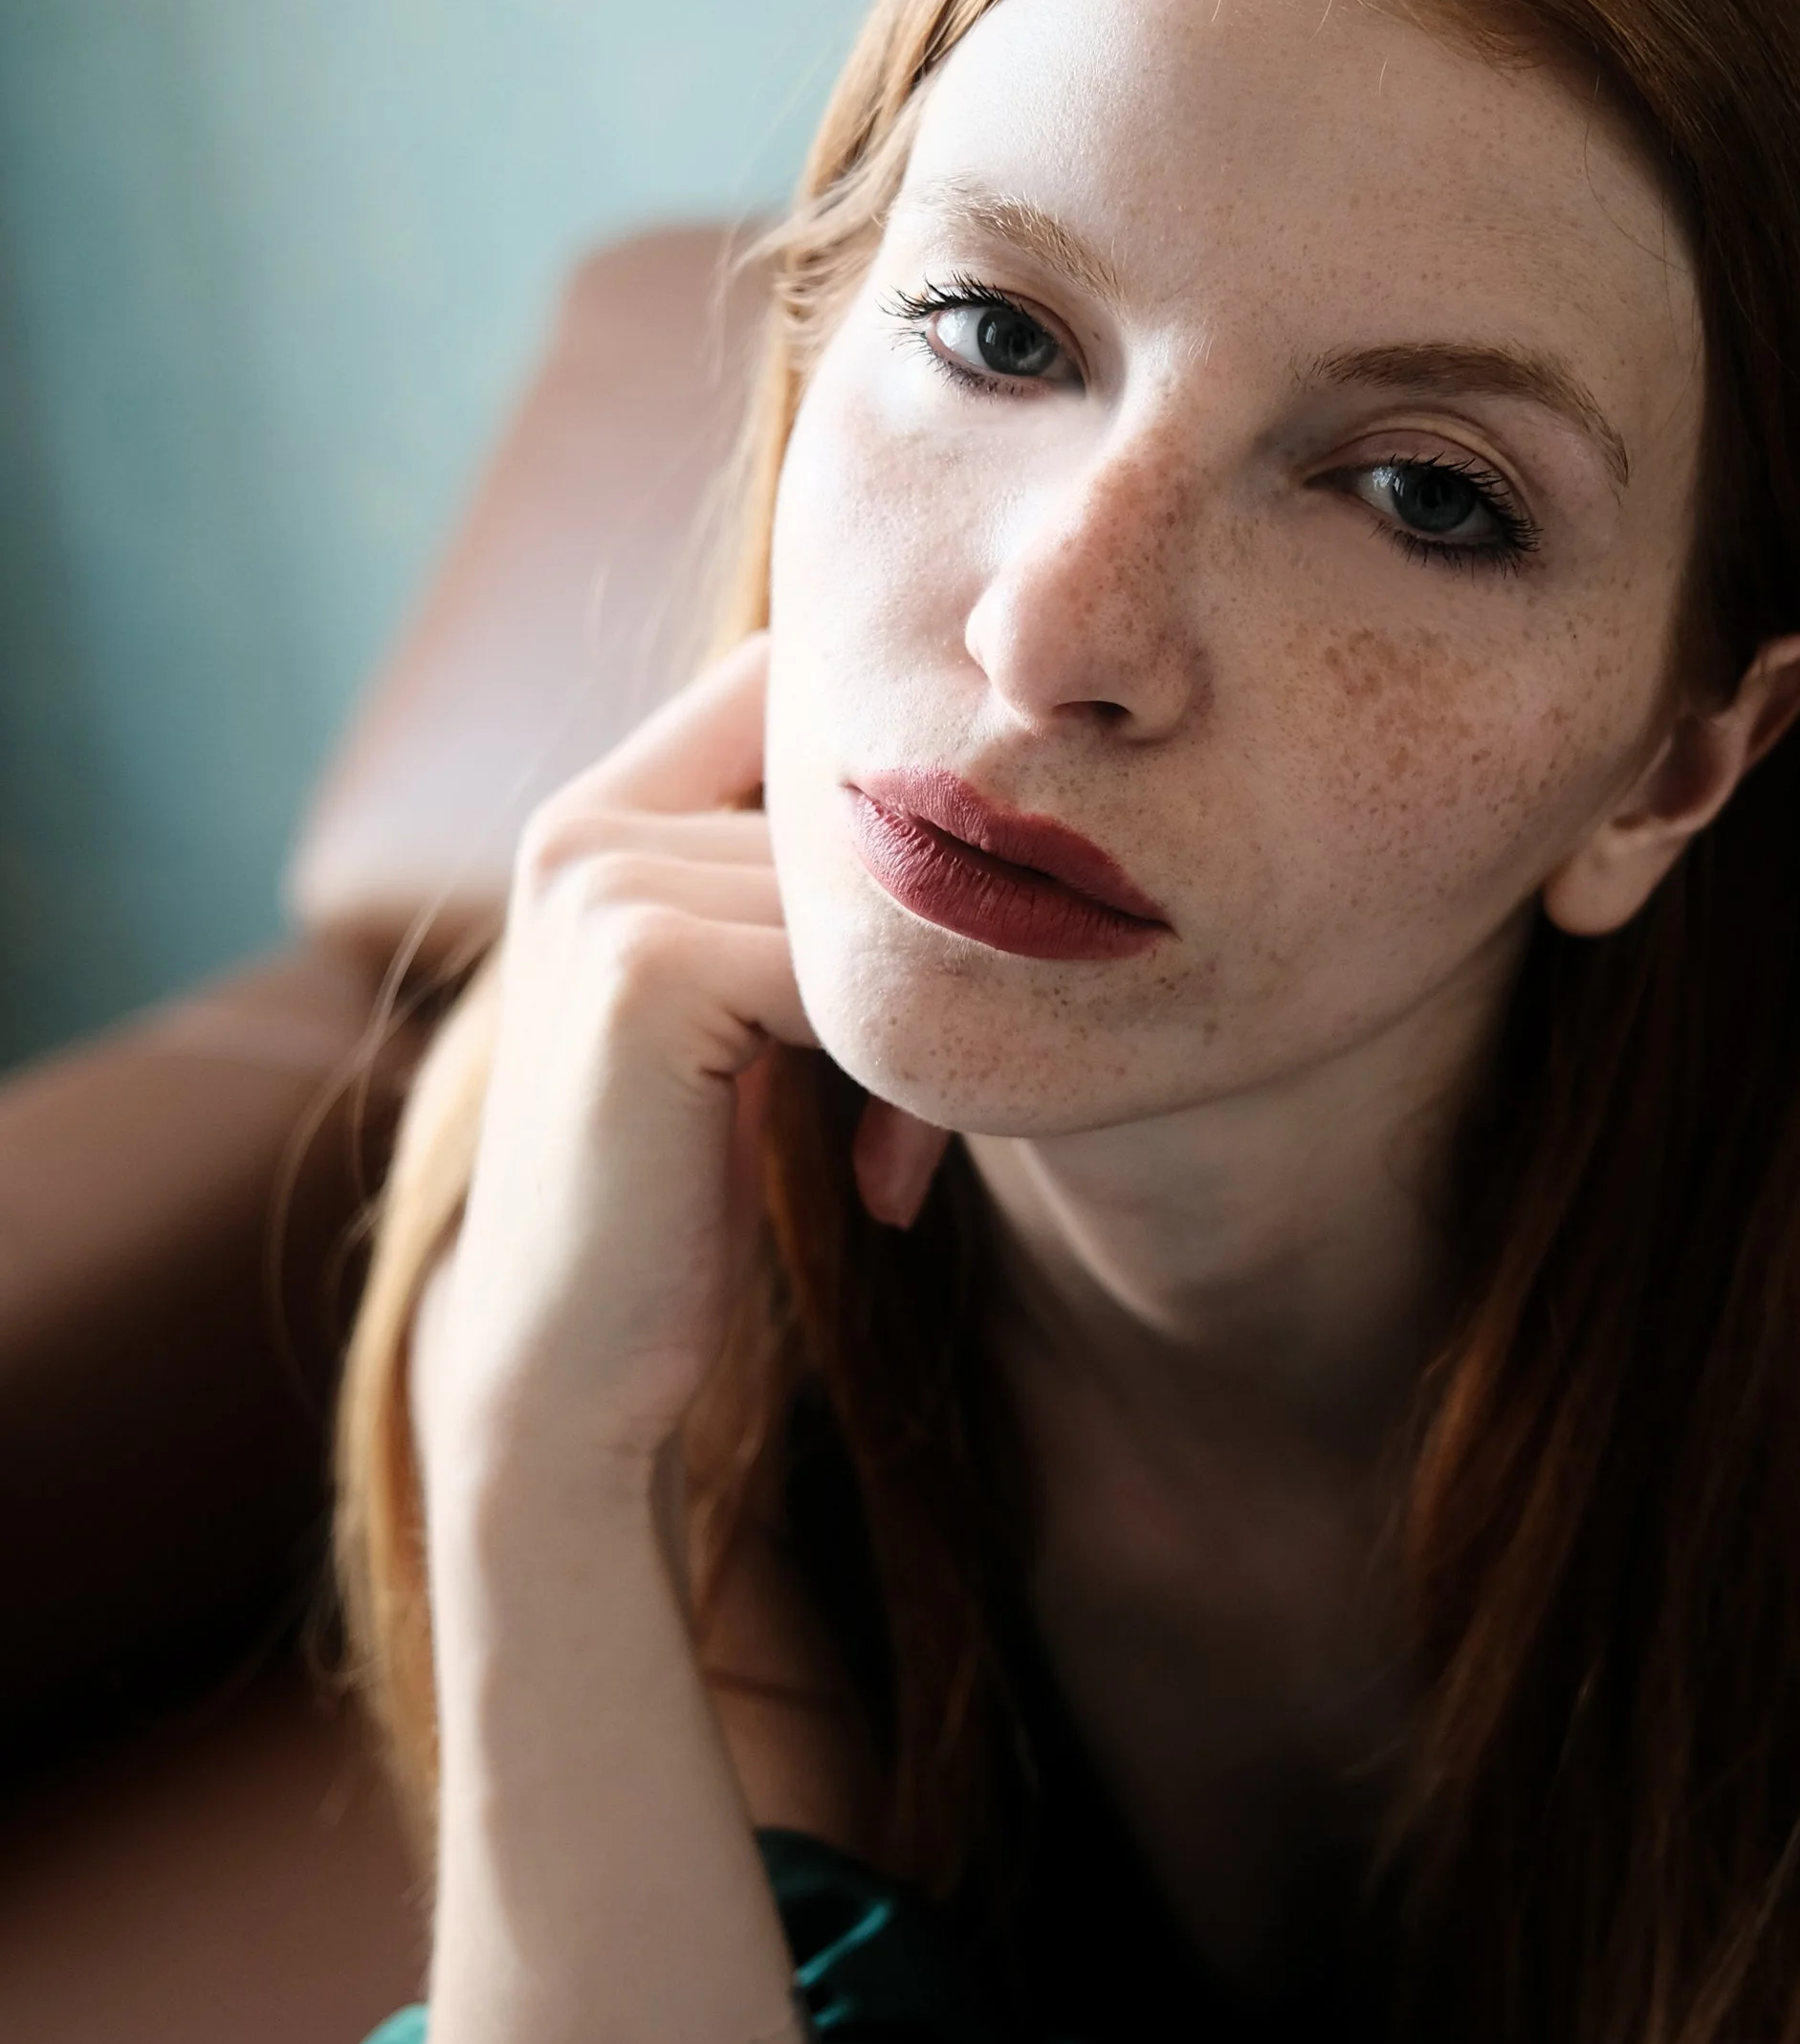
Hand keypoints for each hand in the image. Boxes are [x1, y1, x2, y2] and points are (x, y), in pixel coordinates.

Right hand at [415, 633, 946, 1497]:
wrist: (570, 1361)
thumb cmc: (679, 1190)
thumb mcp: (735, 1015)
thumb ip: (787, 896)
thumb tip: (982, 792)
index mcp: (596, 813)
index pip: (780, 682)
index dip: (895, 764)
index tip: (984, 872)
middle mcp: (586, 824)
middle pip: (853, 812)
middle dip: (925, 938)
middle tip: (938, 1103)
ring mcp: (606, 885)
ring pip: (867, 902)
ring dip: (924, 1025)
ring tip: (897, 1152)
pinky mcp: (645, 968)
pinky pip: (854, 979)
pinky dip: (902, 1076)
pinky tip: (876, 1174)